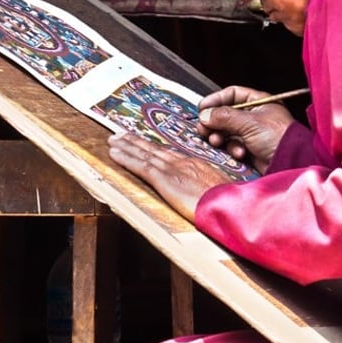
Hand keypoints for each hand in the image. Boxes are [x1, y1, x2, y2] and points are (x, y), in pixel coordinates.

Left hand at [107, 130, 232, 222]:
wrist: (229, 207)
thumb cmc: (228, 204)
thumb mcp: (219, 191)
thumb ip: (207, 188)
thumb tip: (204, 193)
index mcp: (195, 165)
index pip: (169, 153)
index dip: (154, 147)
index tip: (143, 142)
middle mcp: (182, 162)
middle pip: (154, 149)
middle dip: (136, 141)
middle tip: (120, 135)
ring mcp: (173, 169)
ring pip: (144, 154)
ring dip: (126, 146)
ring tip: (112, 141)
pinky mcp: (164, 179)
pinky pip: (141, 165)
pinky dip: (126, 158)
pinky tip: (115, 155)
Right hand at [196, 86, 295, 172]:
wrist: (291, 163)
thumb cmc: (278, 137)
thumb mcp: (249, 122)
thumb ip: (224, 116)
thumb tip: (204, 114)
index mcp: (259, 102)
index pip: (232, 94)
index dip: (216, 99)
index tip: (202, 107)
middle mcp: (254, 116)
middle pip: (226, 114)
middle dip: (214, 122)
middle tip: (204, 129)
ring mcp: (252, 133)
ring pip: (226, 131)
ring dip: (220, 137)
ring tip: (218, 141)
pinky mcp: (250, 149)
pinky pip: (233, 145)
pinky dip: (232, 148)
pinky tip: (239, 152)